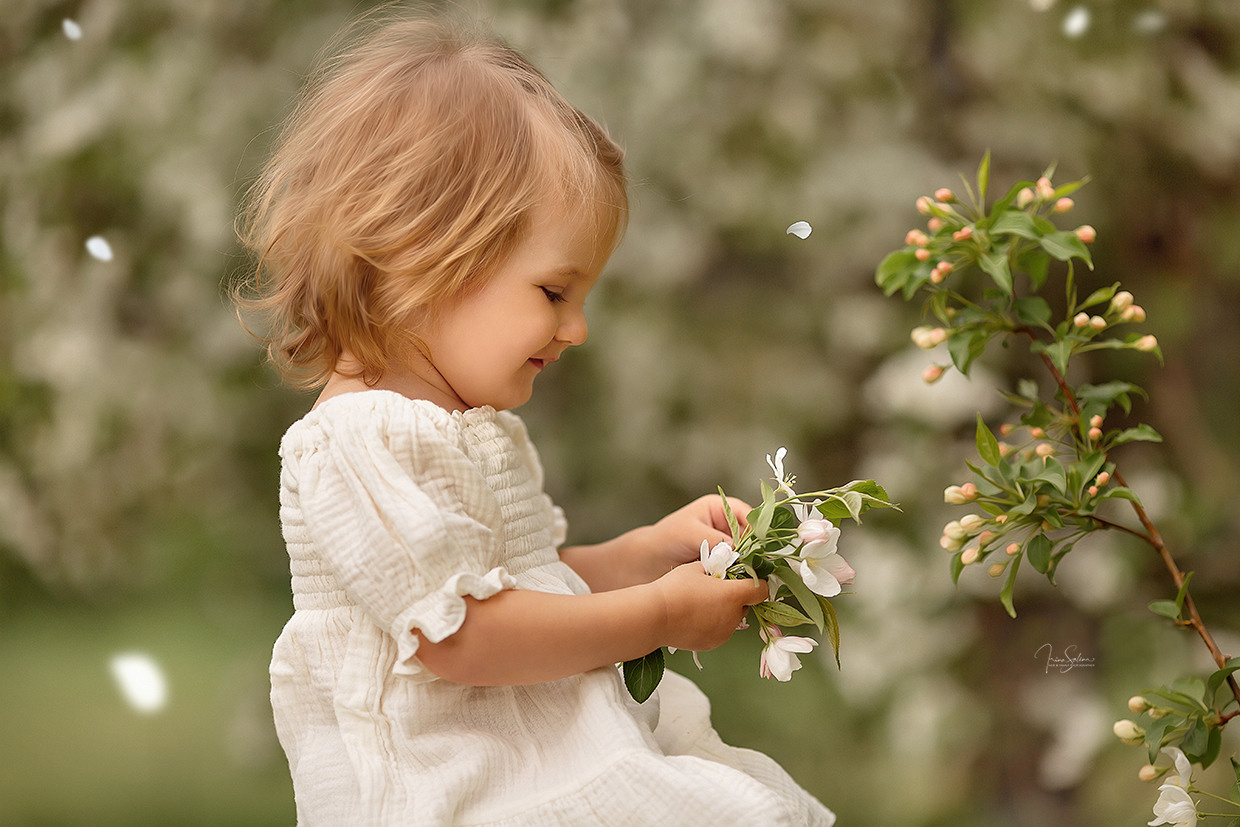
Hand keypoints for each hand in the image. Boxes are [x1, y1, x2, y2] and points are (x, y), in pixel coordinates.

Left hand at [559, 494, 751, 591]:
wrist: (646, 564)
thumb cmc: (665, 540)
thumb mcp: (690, 533)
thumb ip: (715, 540)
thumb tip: (739, 552)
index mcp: (723, 509)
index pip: (751, 517)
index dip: (761, 532)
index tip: (765, 549)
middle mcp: (729, 527)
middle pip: (756, 539)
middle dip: (760, 555)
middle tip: (764, 571)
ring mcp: (729, 548)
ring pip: (751, 557)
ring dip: (753, 570)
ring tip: (756, 583)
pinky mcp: (726, 567)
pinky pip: (741, 572)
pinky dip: (744, 580)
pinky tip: (746, 590)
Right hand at [648, 562, 765, 652]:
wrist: (654, 616)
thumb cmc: (674, 588)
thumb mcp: (697, 567)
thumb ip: (716, 567)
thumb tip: (723, 565)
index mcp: (733, 595)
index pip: (761, 590)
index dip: (756, 583)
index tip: (747, 579)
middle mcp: (733, 617)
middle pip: (745, 605)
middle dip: (736, 597)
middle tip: (716, 589)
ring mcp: (723, 633)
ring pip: (732, 619)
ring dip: (724, 611)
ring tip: (702, 603)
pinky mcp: (712, 644)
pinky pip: (720, 631)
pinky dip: (714, 624)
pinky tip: (695, 616)